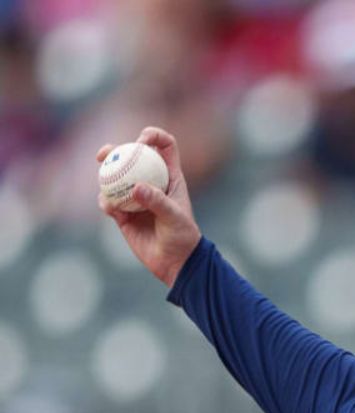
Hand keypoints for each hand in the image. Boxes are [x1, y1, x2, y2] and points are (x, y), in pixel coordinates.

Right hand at [96, 127, 200, 287]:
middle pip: (132, 157)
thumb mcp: (175, 218)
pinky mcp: (122, 214)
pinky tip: (108, 206)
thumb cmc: (182, 237)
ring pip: (115, 178)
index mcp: (170, 176)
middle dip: (117, 149)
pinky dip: (106, 201)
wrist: (174, 263)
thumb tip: (136, 187)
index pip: (164, 147)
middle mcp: (151, 183)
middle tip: (106, 152)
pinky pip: (108, 202)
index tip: (142, 139)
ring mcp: (135, 198)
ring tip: (100, 172)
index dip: (154, 136)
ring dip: (105, 172)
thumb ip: (157, 201)